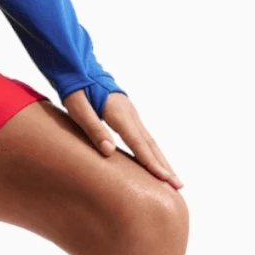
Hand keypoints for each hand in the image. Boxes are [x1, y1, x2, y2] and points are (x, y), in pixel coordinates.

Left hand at [62, 89, 183, 190]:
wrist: (80, 67)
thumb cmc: (76, 89)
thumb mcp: (78, 108)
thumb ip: (94, 128)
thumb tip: (109, 151)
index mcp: (119, 114)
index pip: (138, 144)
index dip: (151, 163)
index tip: (165, 179)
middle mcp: (131, 115)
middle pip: (151, 145)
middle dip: (165, 166)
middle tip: (178, 186)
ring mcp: (132, 115)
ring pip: (151, 142)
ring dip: (162, 161)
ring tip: (173, 179)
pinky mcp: (129, 116)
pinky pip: (145, 138)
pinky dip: (153, 152)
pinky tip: (156, 162)